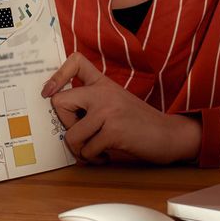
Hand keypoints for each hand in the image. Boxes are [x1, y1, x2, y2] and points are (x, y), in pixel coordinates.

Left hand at [41, 54, 199, 164]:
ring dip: (80, 150)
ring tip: (95, 150)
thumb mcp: (116, 102)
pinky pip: (87, 150)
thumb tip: (60, 116)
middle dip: (65, 126)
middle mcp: (103, 92)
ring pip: (71, 135)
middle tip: (82, 134)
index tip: (49, 92)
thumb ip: (93, 102)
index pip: (75, 61)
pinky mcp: (114, 131)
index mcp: (103, 83)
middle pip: (60, 102)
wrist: (170, 134)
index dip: (57, 75)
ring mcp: (108, 111)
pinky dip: (94, 159)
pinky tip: (106, 156)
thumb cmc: (139, 123)